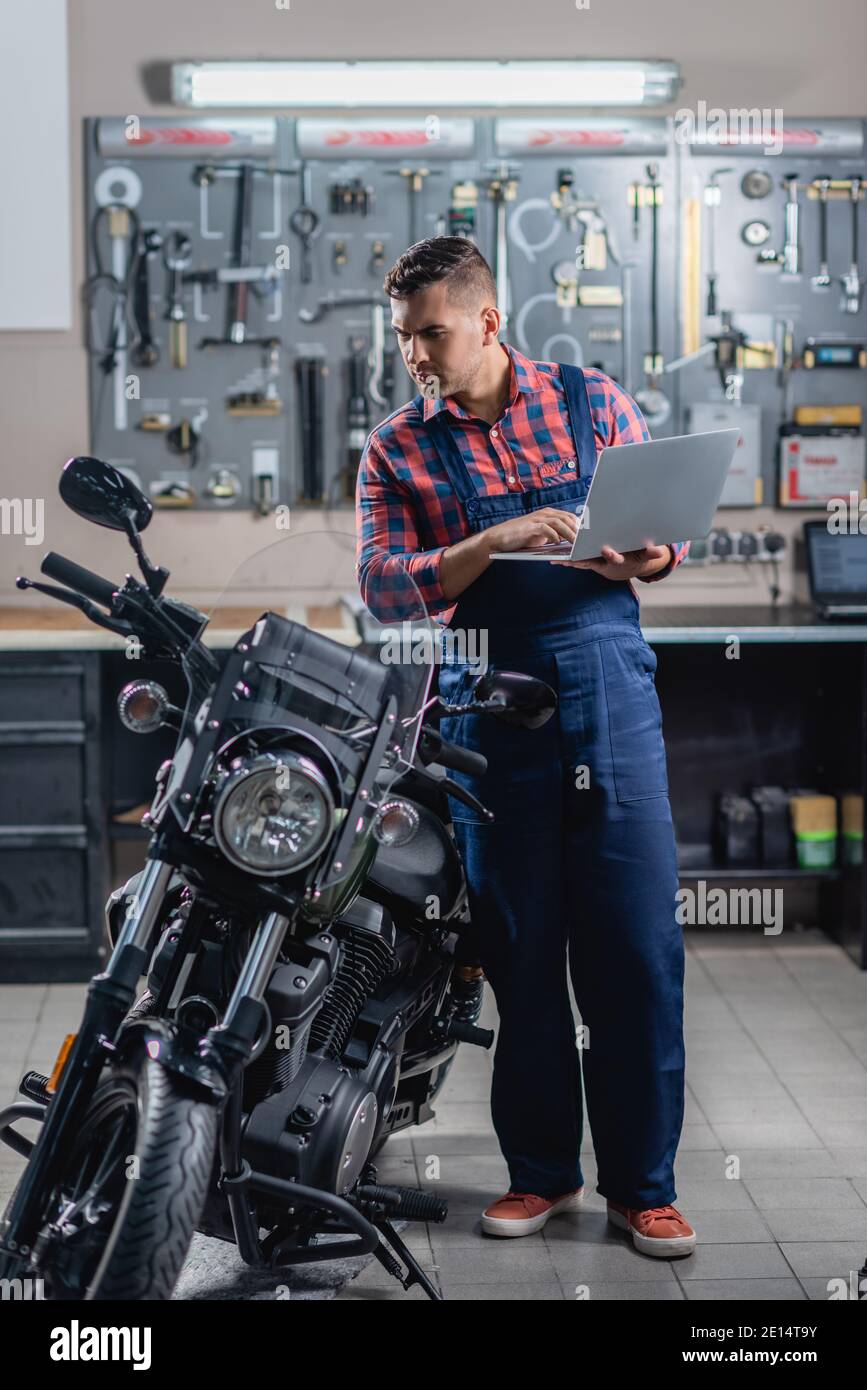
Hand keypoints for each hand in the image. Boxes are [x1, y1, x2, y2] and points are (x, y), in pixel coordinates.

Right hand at [486, 507, 578, 553]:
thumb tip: (569, 541)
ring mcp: (537, 519)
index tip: (589, 535)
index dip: (580, 525)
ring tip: (576, 543)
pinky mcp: (530, 526)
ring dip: (569, 533)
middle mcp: (544, 514)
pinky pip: (546, 528)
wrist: (500, 538)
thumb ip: (554, 535)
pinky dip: (554, 535)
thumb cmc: (521, 538)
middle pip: (567, 518)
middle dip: (578, 529)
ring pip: (559, 522)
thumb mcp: (541, 535)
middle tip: (586, 540)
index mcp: (548, 515)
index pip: (569, 516)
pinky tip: (558, 542)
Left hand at [551, 542, 670, 580]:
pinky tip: (554, 558)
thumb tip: (659, 552)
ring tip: (556, 560)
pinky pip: (576, 560)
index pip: (615, 557)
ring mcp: (596, 562)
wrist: (627, 566)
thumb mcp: (645, 554)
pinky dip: (567, 559)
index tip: (607, 550)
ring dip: (569, 561)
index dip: (612, 555)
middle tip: (569, 560)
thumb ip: (651, 553)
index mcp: (619, 558)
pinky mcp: (588, 561)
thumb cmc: (636, 556)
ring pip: (581, 562)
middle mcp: (606, 562)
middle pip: (593, 561)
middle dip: (581, 559)